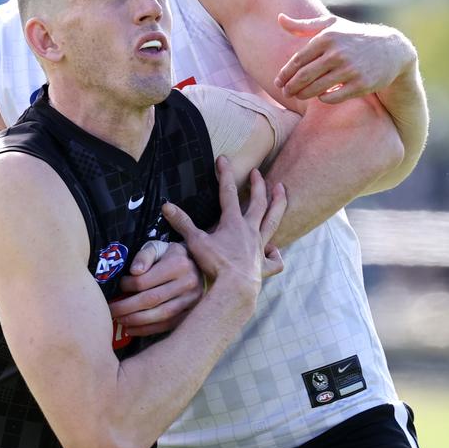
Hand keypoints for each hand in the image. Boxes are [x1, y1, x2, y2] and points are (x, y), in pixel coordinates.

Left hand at [110, 241, 202, 336]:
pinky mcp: (191, 313)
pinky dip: (147, 329)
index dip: (128, 286)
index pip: (146, 280)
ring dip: (136, 321)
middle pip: (152, 299)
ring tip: (120, 320)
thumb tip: (135, 271)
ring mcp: (192, 300)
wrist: (196, 265)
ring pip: (160, 315)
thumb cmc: (170, 255)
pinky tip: (132, 329)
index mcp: (178, 264)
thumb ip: (144, 255)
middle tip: (111, 310)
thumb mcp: (157, 247)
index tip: (120, 286)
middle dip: (127, 307)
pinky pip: (167, 325)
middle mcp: (188, 282)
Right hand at [163, 156, 285, 291]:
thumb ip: (182, 223)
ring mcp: (259, 247)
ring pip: (273, 221)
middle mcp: (249, 231)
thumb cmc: (215, 265)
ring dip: (278, 204)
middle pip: (257, 202)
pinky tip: (274, 251)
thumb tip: (166, 206)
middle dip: (257, 185)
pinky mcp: (263, 266)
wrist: (235, 288)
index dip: (225, 174)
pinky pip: (274, 260)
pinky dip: (275, 255)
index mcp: (233, 223)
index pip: (228, 192)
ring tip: (282, 190)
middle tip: (257, 172)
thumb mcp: (195, 242)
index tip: (223, 158)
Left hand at [274, 13, 415, 103]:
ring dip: (303, 95)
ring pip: (316, 88)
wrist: (391, 49)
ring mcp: (350, 69)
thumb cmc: (354, 36)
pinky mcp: (361, 84)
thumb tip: (279, 19)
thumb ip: (304, 25)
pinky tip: (320, 96)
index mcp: (327, 37)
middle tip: (285, 93)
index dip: (285, 74)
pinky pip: (333, 97)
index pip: (298, 60)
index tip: (278, 82)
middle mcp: (337, 53)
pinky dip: (323, 99)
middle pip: (304, 76)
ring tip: (297, 96)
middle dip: (290, 87)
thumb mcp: (332, 25)